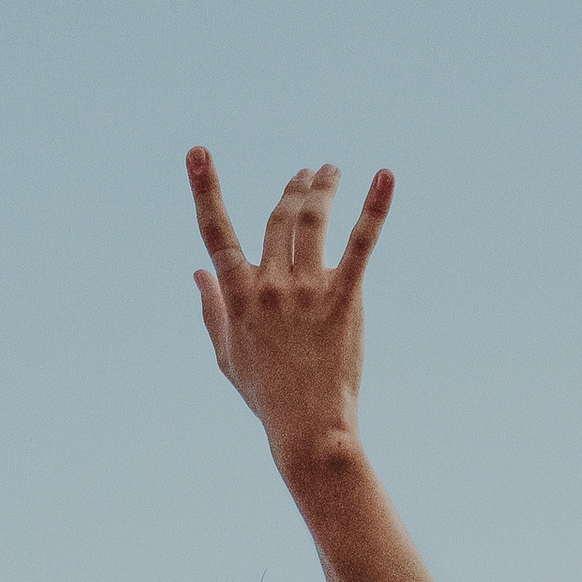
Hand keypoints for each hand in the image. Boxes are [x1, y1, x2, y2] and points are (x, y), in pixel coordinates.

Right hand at [189, 149, 390, 481]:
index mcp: (239, 298)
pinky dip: (374, 208)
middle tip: (307, 174)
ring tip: (330, 173)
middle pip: (279, 219)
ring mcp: (307, 292)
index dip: (206, 190)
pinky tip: (384, 176)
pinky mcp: (343, 300)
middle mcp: (270, 288)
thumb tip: (197, 273)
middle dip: (292, 188)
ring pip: (312, 221)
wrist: (308, 429)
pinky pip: (361, 245)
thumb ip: (212, 310)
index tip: (198, 153)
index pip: (216, 235)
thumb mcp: (228, 356)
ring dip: (322, 189)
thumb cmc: (266, 397)